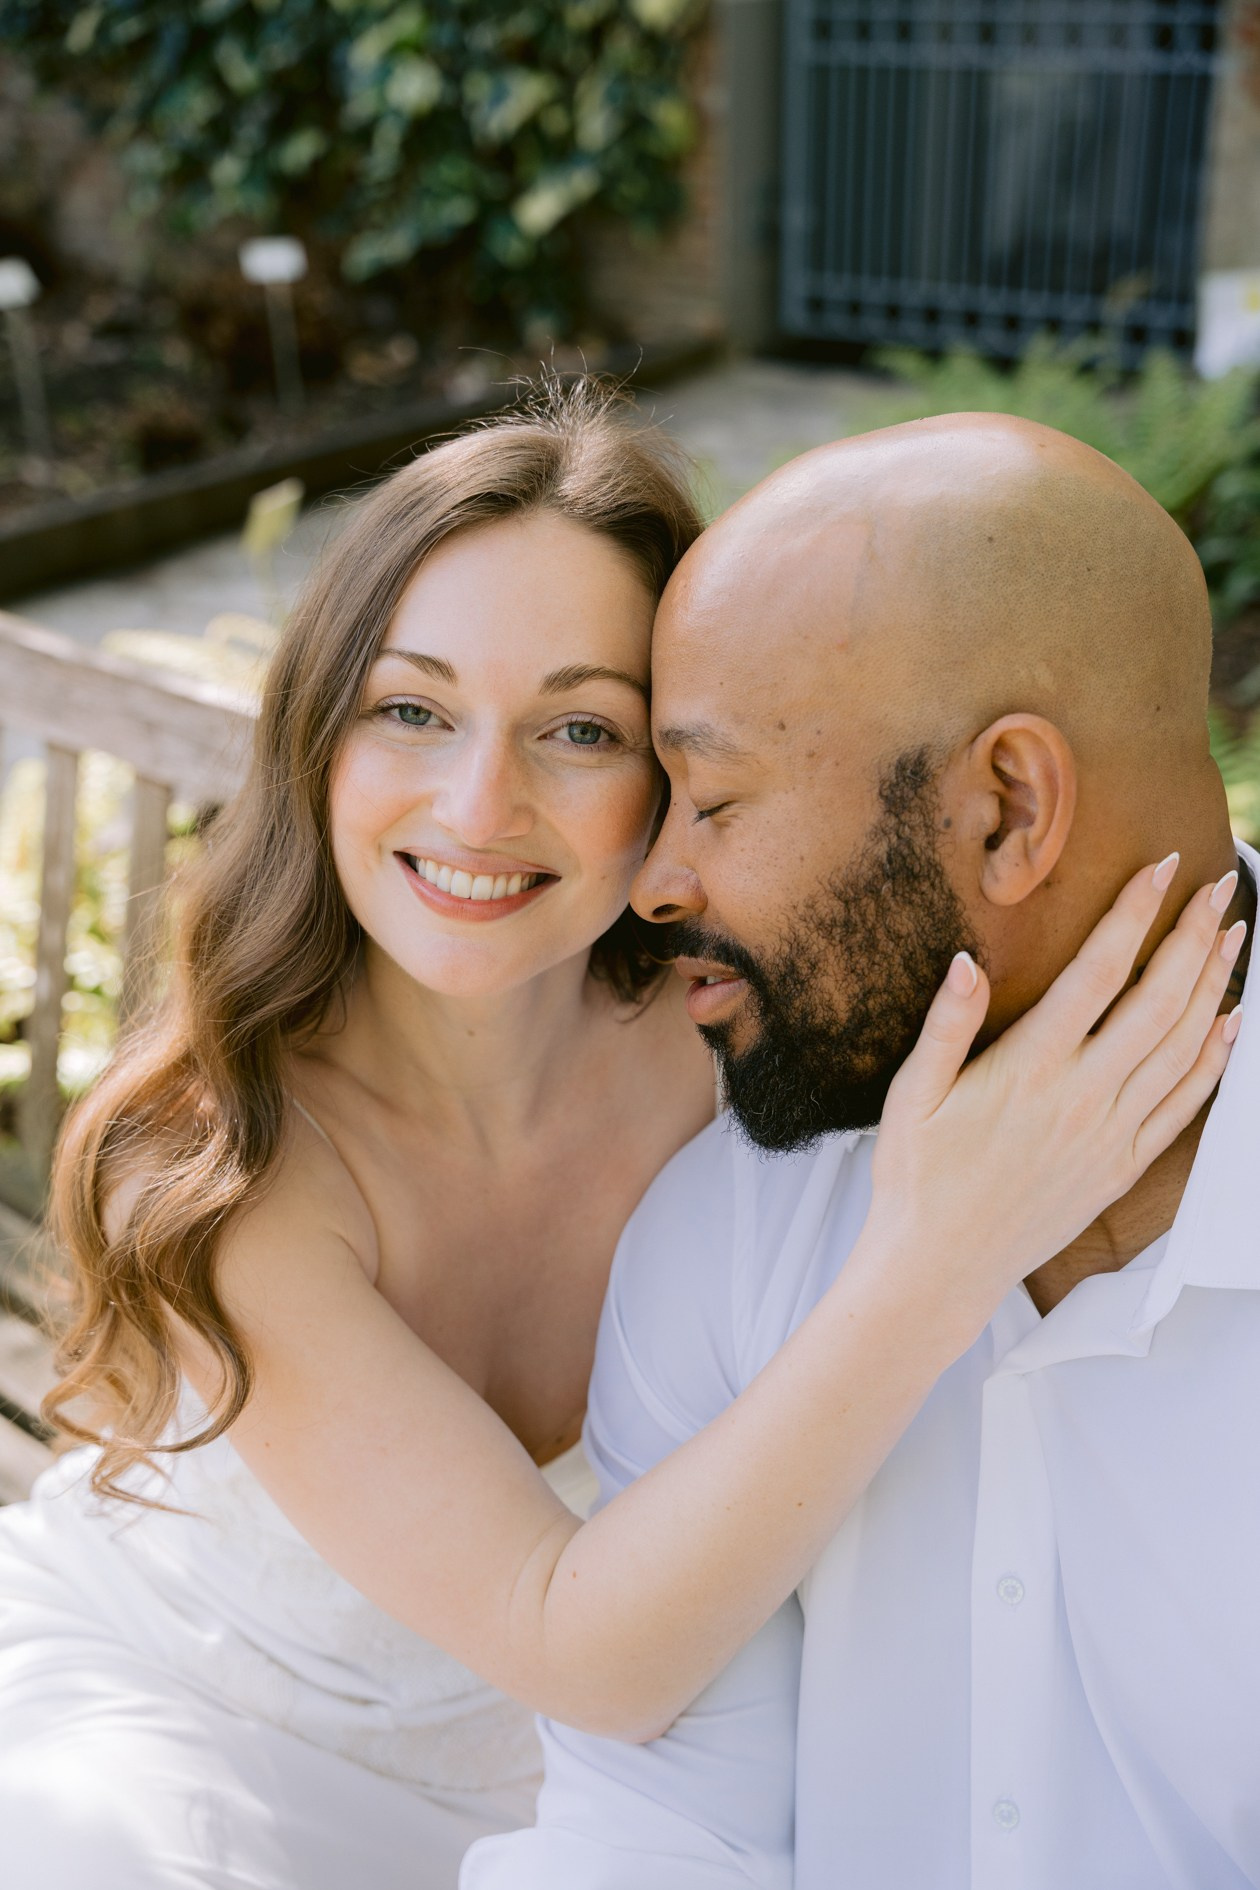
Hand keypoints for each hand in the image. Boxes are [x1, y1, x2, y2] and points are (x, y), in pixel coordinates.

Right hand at [867, 855, 1243, 1332]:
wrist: (940, 1266)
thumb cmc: (917, 1175)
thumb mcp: (911, 1095)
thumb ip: (945, 1025)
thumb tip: (967, 962)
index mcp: (1028, 1068)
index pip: (1098, 972)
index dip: (1134, 914)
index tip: (1162, 868)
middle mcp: (1081, 1097)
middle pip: (1158, 1002)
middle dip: (1193, 937)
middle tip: (1217, 888)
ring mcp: (1109, 1134)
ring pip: (1181, 1047)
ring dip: (1213, 986)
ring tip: (1232, 937)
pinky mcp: (1121, 1166)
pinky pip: (1184, 1105)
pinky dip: (1214, 1059)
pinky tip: (1229, 1023)